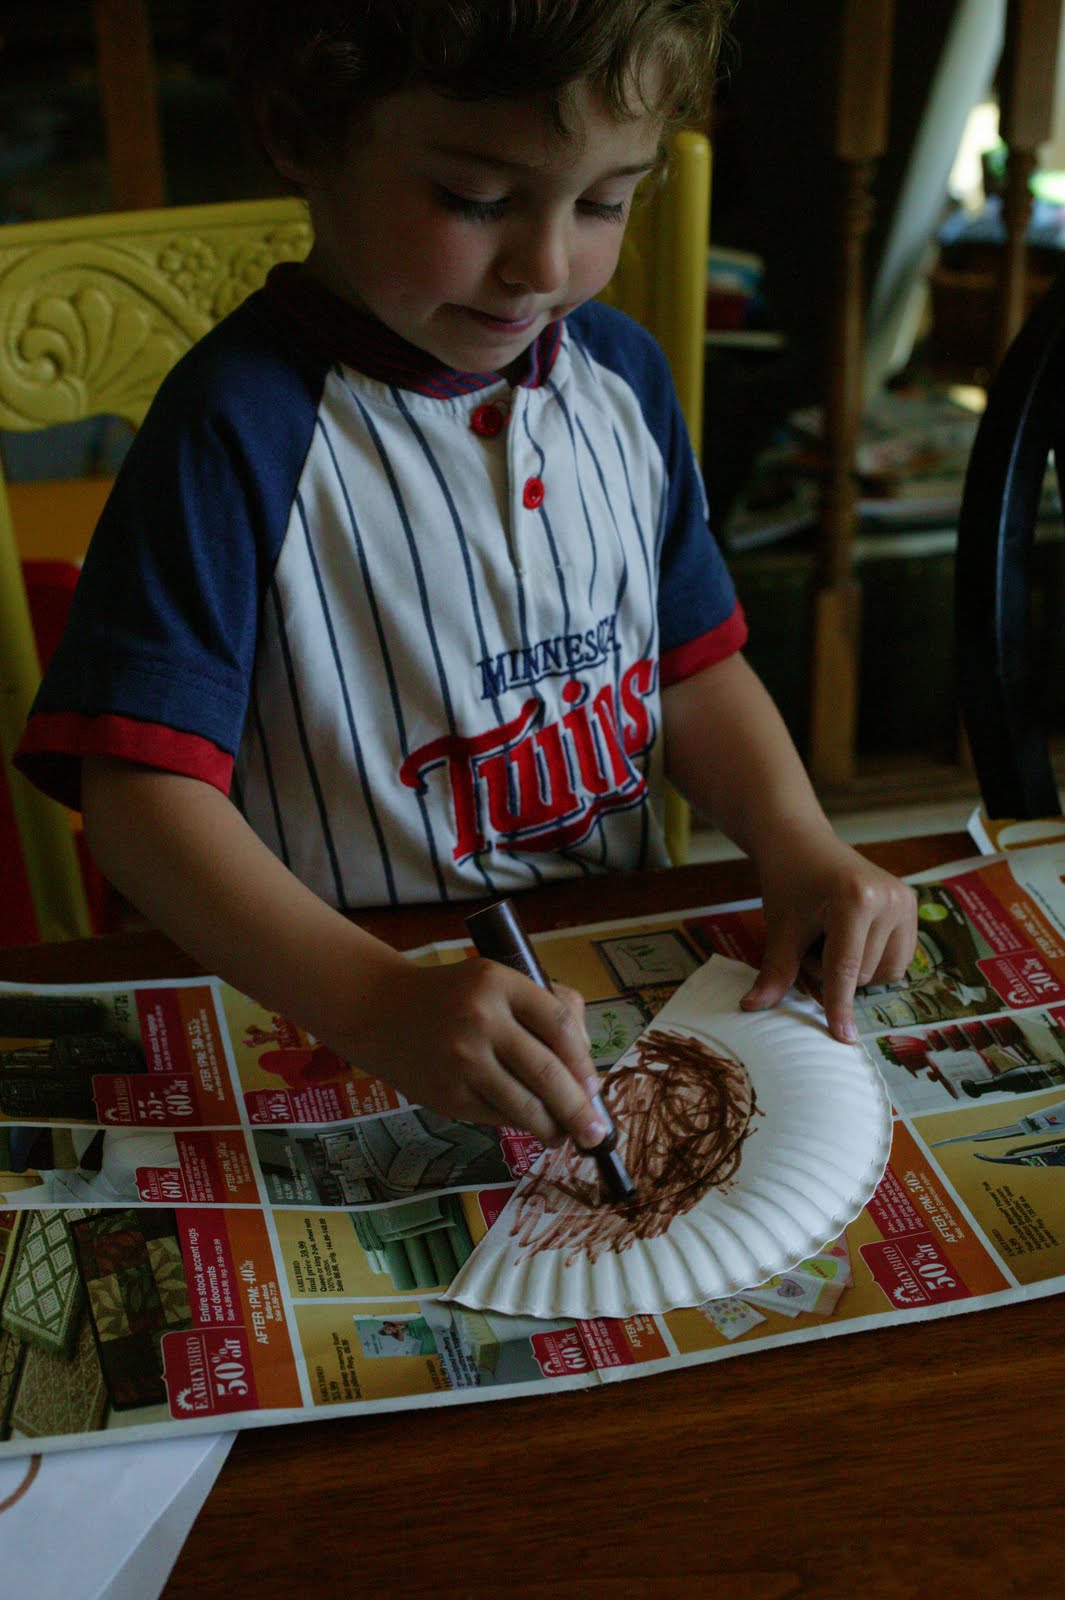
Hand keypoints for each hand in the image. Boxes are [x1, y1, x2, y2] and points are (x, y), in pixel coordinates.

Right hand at [333, 955, 604, 1147]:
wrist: (381, 1009)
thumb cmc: (455, 997)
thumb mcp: (497, 982)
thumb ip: (544, 1010)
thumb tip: (585, 1072)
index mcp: (500, 983)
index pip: (559, 1024)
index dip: (585, 1061)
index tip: (594, 1086)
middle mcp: (480, 1019)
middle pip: (547, 1072)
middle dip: (579, 1109)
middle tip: (596, 1134)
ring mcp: (461, 1060)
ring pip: (524, 1105)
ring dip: (553, 1127)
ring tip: (565, 1136)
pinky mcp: (447, 1095)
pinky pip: (497, 1116)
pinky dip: (520, 1125)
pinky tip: (530, 1125)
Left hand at [741, 830, 917, 1042]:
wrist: (802, 842)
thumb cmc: (788, 883)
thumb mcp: (780, 928)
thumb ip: (774, 972)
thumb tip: (752, 1008)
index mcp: (855, 900)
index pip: (845, 968)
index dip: (838, 1006)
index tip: (842, 1037)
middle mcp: (888, 899)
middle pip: (863, 974)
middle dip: (832, 973)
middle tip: (810, 942)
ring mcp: (905, 900)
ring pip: (885, 972)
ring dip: (855, 970)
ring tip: (831, 938)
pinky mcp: (912, 904)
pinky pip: (899, 959)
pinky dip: (874, 961)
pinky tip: (853, 937)